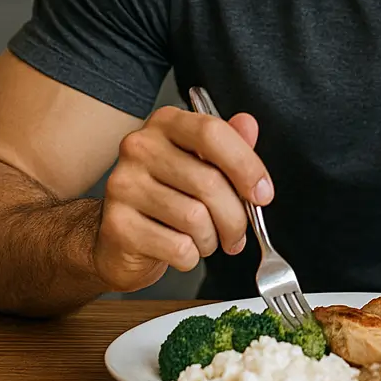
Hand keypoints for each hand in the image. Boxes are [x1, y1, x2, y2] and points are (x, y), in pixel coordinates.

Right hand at [93, 105, 272, 291]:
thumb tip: (248, 125)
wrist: (120, 238)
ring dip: (212, 239)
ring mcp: (124, 185)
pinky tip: (182, 249)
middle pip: (209, 181)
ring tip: (205, 239)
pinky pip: (178, 247)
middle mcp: (140, 147)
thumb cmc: (167, 196)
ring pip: (195, 218)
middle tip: (236, 232)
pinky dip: (192, 257)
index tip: (263, 193)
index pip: (212, 133)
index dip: (247, 166)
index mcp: (166, 124)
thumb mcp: (201, 164)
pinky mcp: (118, 225)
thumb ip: (228, 145)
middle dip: (235, 217)